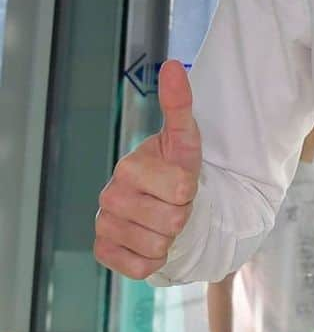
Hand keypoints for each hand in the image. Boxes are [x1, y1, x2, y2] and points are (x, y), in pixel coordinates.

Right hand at [93, 59, 201, 278]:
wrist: (165, 204)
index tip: (184, 182)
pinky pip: (141, 268)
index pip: (181, 190)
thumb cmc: (177, 167)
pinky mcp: (104, 253)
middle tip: (175, 204)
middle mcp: (109, 196)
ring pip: (158, 246)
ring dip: (170, 237)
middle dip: (182, 214)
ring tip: (163, 219)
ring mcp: (103, 226)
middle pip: (171, 221)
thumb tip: (173, 63)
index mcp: (129, 166)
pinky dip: (154, 259)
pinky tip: (149, 239)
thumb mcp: (185, 137)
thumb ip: (179, 103)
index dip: (191, 190)